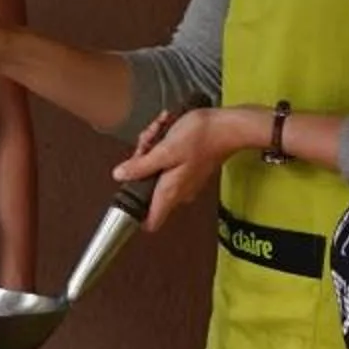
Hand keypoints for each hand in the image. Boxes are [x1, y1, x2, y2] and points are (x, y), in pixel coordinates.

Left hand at [114, 105, 255, 230]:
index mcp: (171, 191)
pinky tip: (167, 130)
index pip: (150, 222)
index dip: (135, 214)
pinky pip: (167, 162)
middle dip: (141, 163)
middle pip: (147, 188)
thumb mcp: (164, 150)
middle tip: (147, 143)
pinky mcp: (189, 169)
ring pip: (155, 171)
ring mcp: (185, 181)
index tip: (125, 195)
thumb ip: (141, 166)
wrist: (227, 126)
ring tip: (159, 131)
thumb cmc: (202, 137)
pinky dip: (164, 146)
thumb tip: (120, 175)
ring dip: (152, 149)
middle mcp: (179, 191)